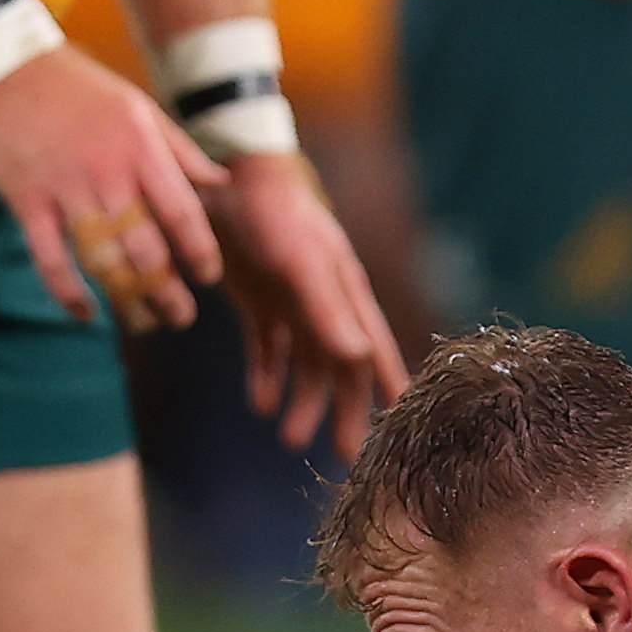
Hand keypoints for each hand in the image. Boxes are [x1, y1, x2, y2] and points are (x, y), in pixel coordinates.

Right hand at [0, 45, 226, 331]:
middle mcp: (107, 173)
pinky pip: (49, 258)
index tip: (208, 279)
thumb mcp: (142, 110)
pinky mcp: (26, 201)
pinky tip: (86, 314)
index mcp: (142, 150)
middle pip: (145, 248)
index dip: (200, 252)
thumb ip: (181, 152)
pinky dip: (67, 292)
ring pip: (102, 260)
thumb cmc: (84, 90)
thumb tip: (221, 183)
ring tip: (143, 322)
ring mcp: (65, 189)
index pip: (183, 214)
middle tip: (180, 317)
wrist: (11, 69)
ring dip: (125, 299)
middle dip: (167, 290)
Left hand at [209, 147, 400, 456]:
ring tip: (289, 439)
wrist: (228, 175)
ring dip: (300, 401)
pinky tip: (260, 402)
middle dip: (344, 411)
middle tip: (346, 456)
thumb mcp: (302, 262)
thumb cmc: (276, 214)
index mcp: (346, 294)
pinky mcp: (258, 302)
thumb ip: (328, 309)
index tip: (404, 425)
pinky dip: (266, 376)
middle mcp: (325, 304)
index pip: (375, 350)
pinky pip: (268, 350)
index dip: (389, 386)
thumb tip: (358, 358)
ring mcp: (292, 304)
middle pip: (341, 368)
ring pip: (304, 365)